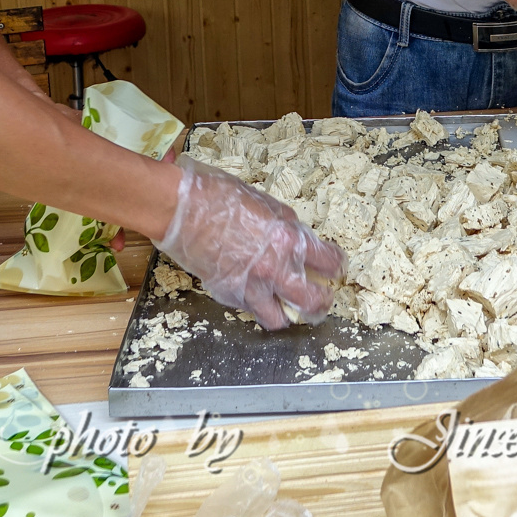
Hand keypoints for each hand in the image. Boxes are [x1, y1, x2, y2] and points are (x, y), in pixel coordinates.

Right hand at [157, 155, 344, 329]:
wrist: (180, 208)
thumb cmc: (219, 196)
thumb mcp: (265, 202)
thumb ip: (286, 225)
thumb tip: (296, 237)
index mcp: (288, 240)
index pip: (328, 262)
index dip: (336, 266)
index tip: (335, 267)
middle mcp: (274, 269)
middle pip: (312, 302)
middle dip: (323, 302)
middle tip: (323, 297)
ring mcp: (250, 287)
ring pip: (280, 320)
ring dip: (289, 314)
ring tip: (289, 306)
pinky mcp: (228, 295)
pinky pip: (250, 310)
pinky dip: (257, 305)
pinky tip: (257, 294)